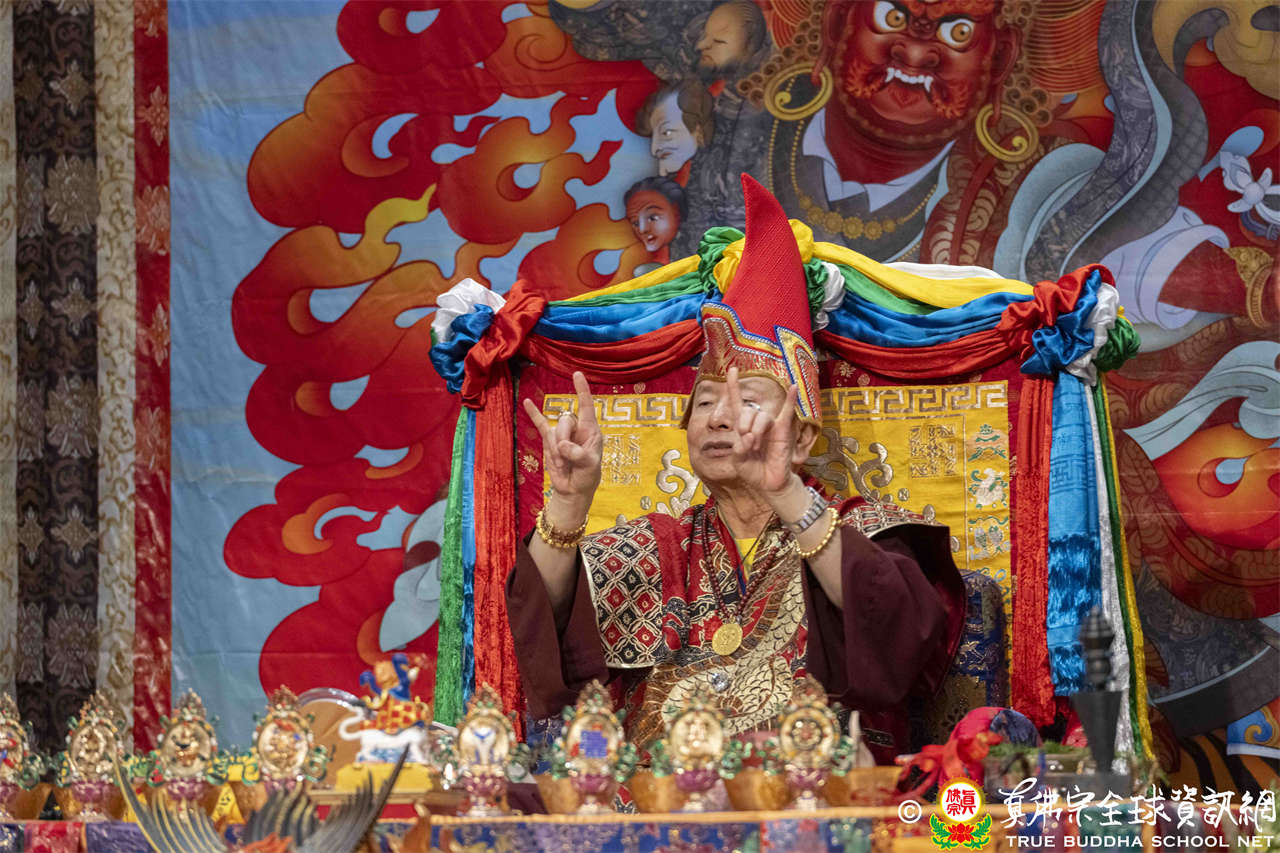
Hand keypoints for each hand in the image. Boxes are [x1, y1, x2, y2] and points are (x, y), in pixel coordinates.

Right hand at [522, 371, 602, 503]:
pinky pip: (540, 424)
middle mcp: (577, 428)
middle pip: (566, 421)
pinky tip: (526, 402)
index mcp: (591, 431)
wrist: (572, 489)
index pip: (586, 406)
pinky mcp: (549, 440)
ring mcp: (562, 433)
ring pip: (554, 430)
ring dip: (555, 449)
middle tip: (568, 459)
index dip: (582, 390)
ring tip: (562, 463)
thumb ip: (578, 453)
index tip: (577, 374)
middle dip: (564, 440)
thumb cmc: (587, 475)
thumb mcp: (589, 465)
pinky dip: (534, 414)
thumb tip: (562, 444)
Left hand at [724, 366, 800, 496]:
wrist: (769, 484)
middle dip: (744, 425)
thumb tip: (749, 436)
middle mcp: (756, 423)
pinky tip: (793, 387)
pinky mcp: (783, 431)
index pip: (737, 403)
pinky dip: (790, 400)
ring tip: (757, 447)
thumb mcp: (738, 461)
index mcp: (742, 428)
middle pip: (747, 411)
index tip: (732, 370)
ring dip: (757, 431)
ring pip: (761, 417)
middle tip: (748, 443)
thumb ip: (739, 448)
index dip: (734, 387)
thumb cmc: (753, 471)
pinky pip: (787, 412)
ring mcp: (770, 426)